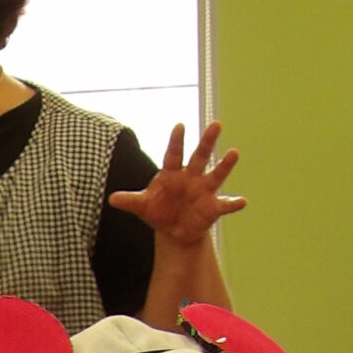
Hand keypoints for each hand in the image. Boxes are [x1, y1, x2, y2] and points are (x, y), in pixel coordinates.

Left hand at [109, 121, 245, 245]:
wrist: (173, 228)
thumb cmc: (158, 210)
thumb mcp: (143, 207)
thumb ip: (130, 201)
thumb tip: (111, 199)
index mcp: (172, 173)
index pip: (173, 154)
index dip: (176, 141)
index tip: (179, 125)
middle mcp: (191, 177)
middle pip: (200, 156)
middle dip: (207, 141)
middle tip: (216, 124)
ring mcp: (204, 190)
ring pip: (216, 174)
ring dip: (225, 164)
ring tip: (234, 152)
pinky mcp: (213, 206)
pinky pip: (225, 204)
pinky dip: (233, 203)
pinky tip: (242, 202)